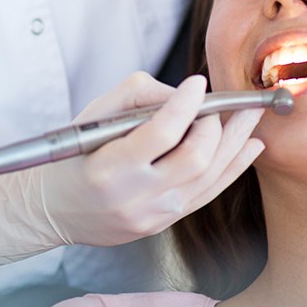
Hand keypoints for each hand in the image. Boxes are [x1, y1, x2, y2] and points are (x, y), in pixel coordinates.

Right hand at [41, 72, 264, 245]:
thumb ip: (140, 95)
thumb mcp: (95, 114)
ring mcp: (153, 215)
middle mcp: (135, 197)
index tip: (198, 83)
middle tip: (220, 104)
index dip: (186, 105)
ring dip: (235, 142)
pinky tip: (250, 146)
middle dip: (216, 125)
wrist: (54, 209)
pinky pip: (209, 193)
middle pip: (195, 158)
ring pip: (209, 176)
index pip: (162, 133)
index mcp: (110, 168)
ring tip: (252, 116)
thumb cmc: (74, 154)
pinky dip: (234, 167)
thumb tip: (185, 95)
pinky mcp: (165, 223)